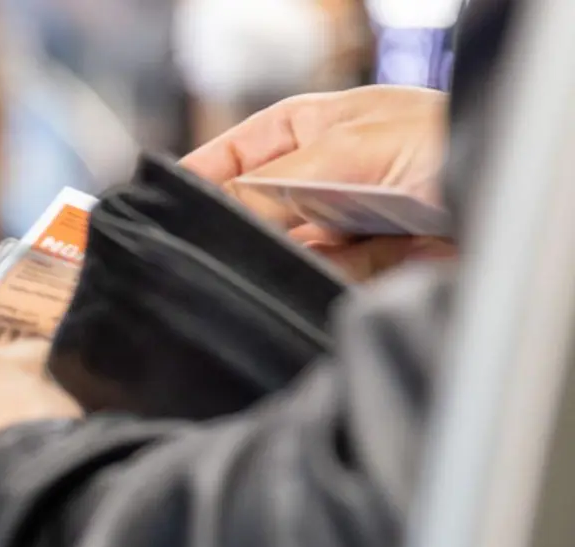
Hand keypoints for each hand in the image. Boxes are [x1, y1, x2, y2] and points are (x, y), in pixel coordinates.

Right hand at [181, 85, 455, 279]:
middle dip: (245, 230)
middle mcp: (324, 179)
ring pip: (287, 255)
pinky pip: (325, 285)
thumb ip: (270, 187)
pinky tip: (339, 273)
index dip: (199, 179)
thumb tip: (212, 216)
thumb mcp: (344, 150)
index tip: (163, 209)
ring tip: (308, 254)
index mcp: (312, 131)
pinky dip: (322, 286)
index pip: (233, 155)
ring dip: (289, 260)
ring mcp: (347, 226)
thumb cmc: (453, 139)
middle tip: (220, 246)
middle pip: (255, 213)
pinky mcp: (370, 271)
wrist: (514, 202)